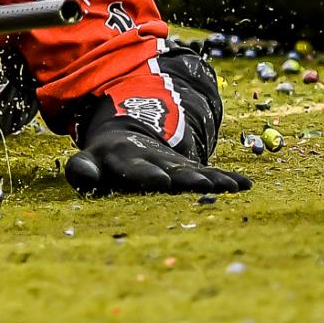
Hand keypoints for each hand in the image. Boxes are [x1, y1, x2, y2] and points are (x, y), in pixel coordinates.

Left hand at [65, 117, 251, 195]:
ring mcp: (173, 164)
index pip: (136, 168)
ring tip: (230, 187)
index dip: (147, 174)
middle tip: (203, 184)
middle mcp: (153, 160)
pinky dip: (225, 179)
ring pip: (194, 172)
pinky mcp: (187, 168)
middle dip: (186, 177)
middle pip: (172, 170)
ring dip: (211, 180)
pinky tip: (244, 185)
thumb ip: (84, 169)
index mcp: (126, 159)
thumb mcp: (90, 161)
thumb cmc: (104, 160)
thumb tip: (80, 174)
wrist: (128, 135)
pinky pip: (209, 173)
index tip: (162, 180)